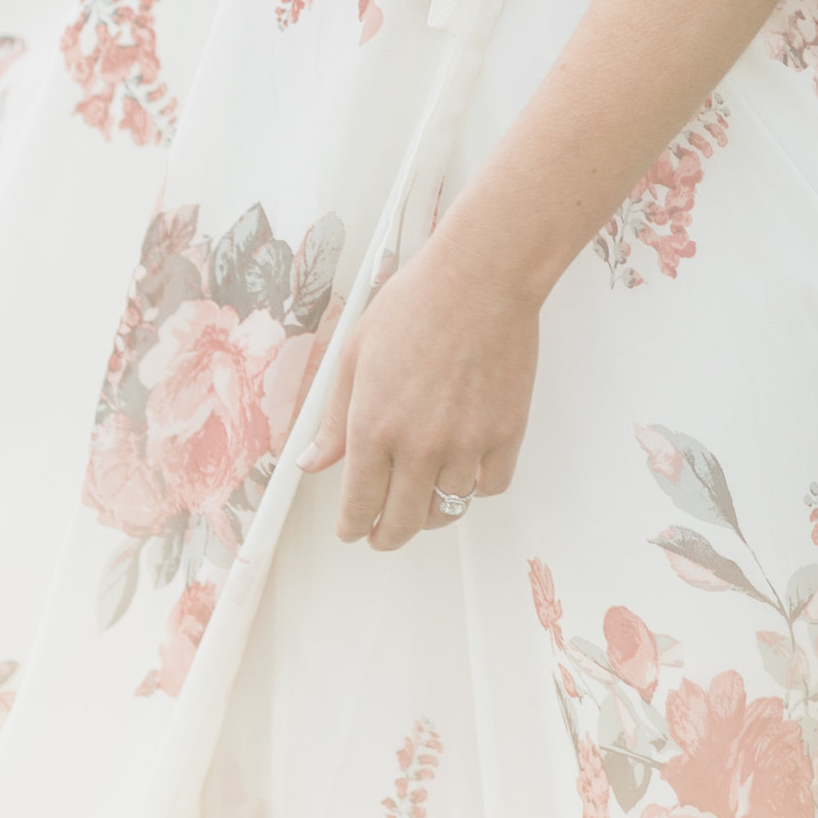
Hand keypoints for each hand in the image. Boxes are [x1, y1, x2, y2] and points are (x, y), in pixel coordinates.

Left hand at [298, 216, 539, 552]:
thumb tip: (312, 464)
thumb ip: (333, 419)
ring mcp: (466, 444)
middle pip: (403, 524)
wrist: (479, 280)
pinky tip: (465, 472)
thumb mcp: (355, 356)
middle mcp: (419, 446)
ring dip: (431, 513)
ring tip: (423, 499)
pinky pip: (489, 487)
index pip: (359, 506)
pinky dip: (476, 488)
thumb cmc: (414, 305)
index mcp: (373, 428)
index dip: (353, 527)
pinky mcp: (505, 434)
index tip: (353, 530)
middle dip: (387, 537)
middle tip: (383, 534)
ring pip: (448, 510)